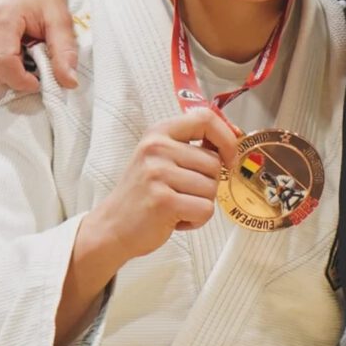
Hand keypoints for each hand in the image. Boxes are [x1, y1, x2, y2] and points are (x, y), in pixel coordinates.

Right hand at [77, 108, 239, 265]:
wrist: (111, 227)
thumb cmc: (144, 194)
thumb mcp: (161, 158)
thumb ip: (191, 146)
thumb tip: (234, 139)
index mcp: (159, 132)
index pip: (205, 118)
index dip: (226, 138)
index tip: (229, 157)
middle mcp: (157, 148)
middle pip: (214, 162)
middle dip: (208, 184)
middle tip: (182, 193)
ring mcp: (158, 174)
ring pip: (212, 188)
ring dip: (200, 204)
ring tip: (175, 205)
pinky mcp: (163, 201)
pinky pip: (205, 210)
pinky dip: (196, 221)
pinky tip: (174, 219)